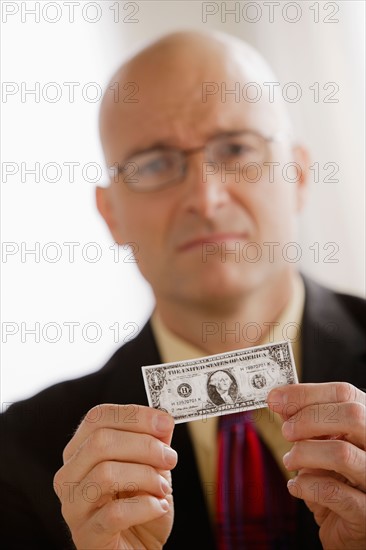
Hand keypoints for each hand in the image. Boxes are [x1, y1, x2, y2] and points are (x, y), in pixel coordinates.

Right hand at [53, 404, 176, 548]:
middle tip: (170, 457)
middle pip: (100, 441)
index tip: (165, 422)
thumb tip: (164, 419)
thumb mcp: (151, 467)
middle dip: (144, 445)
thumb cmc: (140, 506)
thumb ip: (154, 442)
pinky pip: (115, 513)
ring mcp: (73, 506)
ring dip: (146, 476)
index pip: (98, 417)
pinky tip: (157, 507)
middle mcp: (69, 475)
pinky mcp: (87, 535)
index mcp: (81, 450)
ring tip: (163, 488)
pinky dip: (145, 506)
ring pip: (105, 474)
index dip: (135, 415)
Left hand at [267, 382, 365, 549]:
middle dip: (309, 418)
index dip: (306, 393)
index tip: (275, 398)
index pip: (346, 393)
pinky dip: (306, 486)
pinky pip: (333, 492)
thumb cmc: (337, 480)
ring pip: (342, 453)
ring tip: (290, 461)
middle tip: (286, 431)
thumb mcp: (323, 445)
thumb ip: (307, 422)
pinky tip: (296, 487)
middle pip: (352, 415)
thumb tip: (279, 399)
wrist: (351, 529)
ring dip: (304, 454)